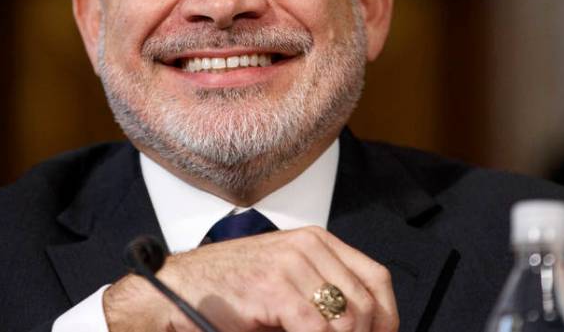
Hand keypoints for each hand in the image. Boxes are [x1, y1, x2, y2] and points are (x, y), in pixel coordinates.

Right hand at [104, 226, 398, 331]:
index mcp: (315, 241)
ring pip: (347, 320)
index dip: (387, 318)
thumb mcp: (284, 281)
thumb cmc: (227, 292)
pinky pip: (318, 329)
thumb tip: (360, 327)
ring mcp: (291, 264)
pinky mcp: (275, 288)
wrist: (175, 290)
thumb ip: (319, 294)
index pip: (375, 278)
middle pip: (366, 302)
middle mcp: (308, 246)